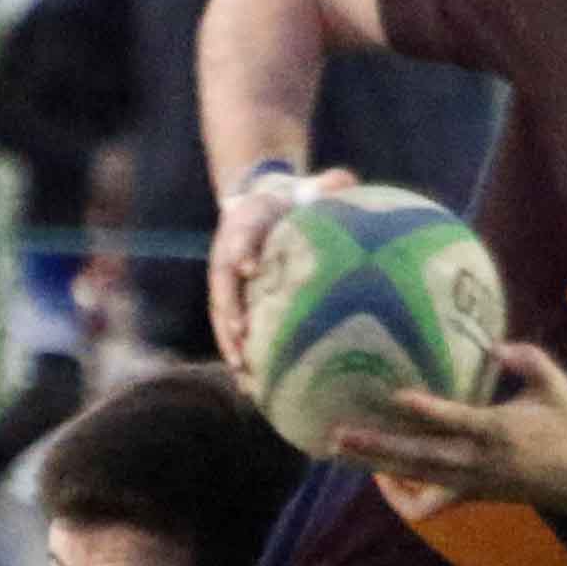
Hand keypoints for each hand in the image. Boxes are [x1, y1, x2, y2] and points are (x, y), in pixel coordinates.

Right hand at [206, 165, 356, 379]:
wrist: (263, 202)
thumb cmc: (293, 199)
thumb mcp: (308, 187)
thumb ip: (326, 184)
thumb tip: (345, 181)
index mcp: (244, 222)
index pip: (239, 235)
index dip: (241, 251)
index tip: (249, 269)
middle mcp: (228, 253)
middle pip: (221, 284)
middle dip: (229, 310)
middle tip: (239, 334)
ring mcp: (227, 280)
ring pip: (222, 313)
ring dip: (229, 342)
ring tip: (242, 369)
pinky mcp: (232, 300)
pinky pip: (231, 329)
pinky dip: (238, 354)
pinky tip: (251, 385)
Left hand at [330, 340, 566, 509]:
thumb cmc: (561, 425)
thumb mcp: (554, 385)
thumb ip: (528, 359)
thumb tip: (494, 346)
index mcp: (497, 431)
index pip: (458, 421)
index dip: (428, 410)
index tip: (397, 395)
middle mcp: (476, 461)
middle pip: (419, 457)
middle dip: (377, 446)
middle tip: (340, 433)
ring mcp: (466, 483)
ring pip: (412, 479)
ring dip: (374, 465)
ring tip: (341, 449)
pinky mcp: (463, 496)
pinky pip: (423, 507)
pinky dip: (399, 496)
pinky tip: (381, 476)